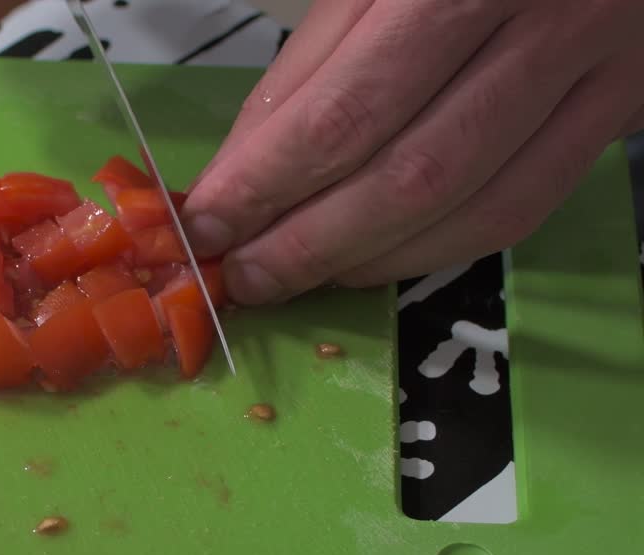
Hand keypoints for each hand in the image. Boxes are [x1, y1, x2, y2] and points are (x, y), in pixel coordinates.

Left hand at [182, 0, 643, 304]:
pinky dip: (435, 249)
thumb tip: (239, 176)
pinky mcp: (620, 105)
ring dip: (366, 260)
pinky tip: (370, 259)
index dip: (266, 183)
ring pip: (470, 206)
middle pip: (409, 174)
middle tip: (240, 275)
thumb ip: (308, 68)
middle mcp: (542, 18)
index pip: (346, 109)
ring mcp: (595, 65)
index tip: (206, 224)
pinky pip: (522, 209)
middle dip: (307, 241)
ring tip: (291, 276)